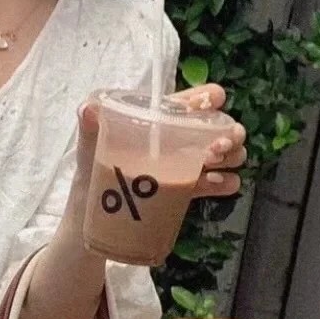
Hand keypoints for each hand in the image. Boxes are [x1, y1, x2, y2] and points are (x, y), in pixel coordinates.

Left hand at [68, 83, 247, 222]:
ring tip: (214, 164)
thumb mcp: (89, 148)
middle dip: (229, 132)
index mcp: (159, 121)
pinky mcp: (188, 191)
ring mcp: (186, 166)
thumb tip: (88, 108)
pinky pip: (218, 184)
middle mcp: (179, 140)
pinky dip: (226, 183)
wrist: (92, 220)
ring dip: (231, 156)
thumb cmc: (91, 174)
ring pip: (226, 154)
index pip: (193, 102)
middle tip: (216, 148)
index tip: (214, 104)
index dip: (210, 98)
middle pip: (219, 127)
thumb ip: (89, 127)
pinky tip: (218, 183)